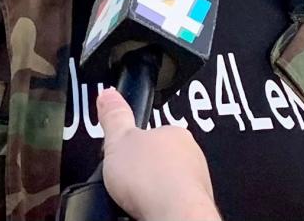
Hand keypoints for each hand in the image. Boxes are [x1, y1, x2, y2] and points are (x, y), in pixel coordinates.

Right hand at [98, 87, 219, 220]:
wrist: (175, 215)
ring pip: (168, 181)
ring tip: (135, 197)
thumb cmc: (155, 178)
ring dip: (152, 188)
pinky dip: (159, 205)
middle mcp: (191, 154)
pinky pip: (172, 201)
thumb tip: (108, 93)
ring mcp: (195, 180)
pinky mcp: (193, 204)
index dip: (133, 145)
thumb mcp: (119, 141)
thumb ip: (114, 116)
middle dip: (143, 168)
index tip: (122, 156)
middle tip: (125, 179)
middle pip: (160, 158)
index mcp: (174, 133)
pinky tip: (147, 209)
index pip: (152, 133)